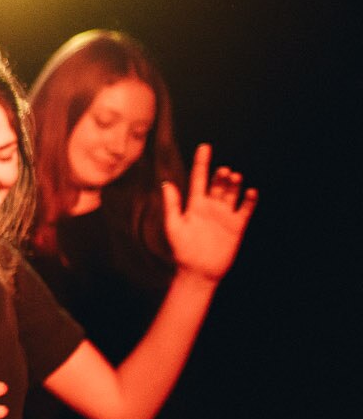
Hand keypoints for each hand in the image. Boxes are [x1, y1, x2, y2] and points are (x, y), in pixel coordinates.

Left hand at [163, 143, 256, 281]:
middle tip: (223, 171)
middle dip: (221, 176)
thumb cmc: (182, 249)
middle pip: (218, 185)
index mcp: (194, 204)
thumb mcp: (174, 226)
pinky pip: (246, 209)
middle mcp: (211, 206)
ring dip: (234, 184)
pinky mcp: (237, 225)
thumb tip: (166, 183)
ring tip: (234, 177)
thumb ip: (172, 205)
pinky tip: (251, 192)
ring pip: (232, 193)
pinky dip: (250, 200)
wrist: (198, 271)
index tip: (205, 147)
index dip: (202, 163)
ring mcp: (225, 215)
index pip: (198, 179)